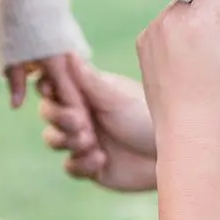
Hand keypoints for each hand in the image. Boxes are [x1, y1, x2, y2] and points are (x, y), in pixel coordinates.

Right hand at [39, 62, 156, 191]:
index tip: (52, 91)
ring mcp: (84, 140)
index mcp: (85, 91)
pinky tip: (100, 159)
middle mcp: (80, 113)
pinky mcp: (90, 166)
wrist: (172, 153)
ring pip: (53, 139)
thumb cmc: (148, 115)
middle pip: (49, 112)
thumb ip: (89, 80)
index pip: (52, 84)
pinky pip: (71, 166)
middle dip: (58, 117)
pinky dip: (81, 163)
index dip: (47, 88)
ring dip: (65, 139)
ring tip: (90, 140)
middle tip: (80, 122)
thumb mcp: (117, 97)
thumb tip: (66, 53)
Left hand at [137, 0, 219, 148]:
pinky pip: (167, 26)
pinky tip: (192, 62)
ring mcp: (152, 31)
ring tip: (210, 57)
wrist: (192, 139)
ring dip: (199, 21)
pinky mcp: (143, 45)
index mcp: (199, 14)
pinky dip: (181, 35)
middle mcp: (169, 16)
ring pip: (185, 8)